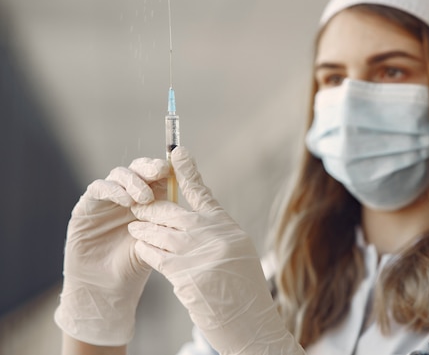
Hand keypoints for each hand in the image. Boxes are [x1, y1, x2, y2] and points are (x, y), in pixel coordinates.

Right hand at [55, 158, 169, 345]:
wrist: (108, 287)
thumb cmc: (137, 264)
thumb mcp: (160, 239)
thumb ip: (170, 219)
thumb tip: (196, 201)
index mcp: (148, 199)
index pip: (157, 174)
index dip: (165, 167)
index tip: (176, 167)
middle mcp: (127, 194)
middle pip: (138, 168)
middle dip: (149, 167)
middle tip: (160, 171)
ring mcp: (106, 199)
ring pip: (119, 174)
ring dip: (134, 181)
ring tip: (145, 197)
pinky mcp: (86, 206)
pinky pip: (98, 188)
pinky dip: (113, 190)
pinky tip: (126, 202)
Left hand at [129, 147, 303, 354]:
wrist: (250, 321)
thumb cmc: (244, 288)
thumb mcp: (236, 251)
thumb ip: (214, 233)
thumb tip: (190, 221)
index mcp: (227, 227)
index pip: (202, 192)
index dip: (187, 170)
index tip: (176, 152)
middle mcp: (213, 236)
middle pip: (173, 212)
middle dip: (151, 207)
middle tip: (137, 204)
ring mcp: (199, 255)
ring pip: (160, 234)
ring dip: (143, 230)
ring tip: (134, 227)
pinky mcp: (185, 276)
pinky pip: (156, 257)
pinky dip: (146, 250)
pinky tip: (141, 248)